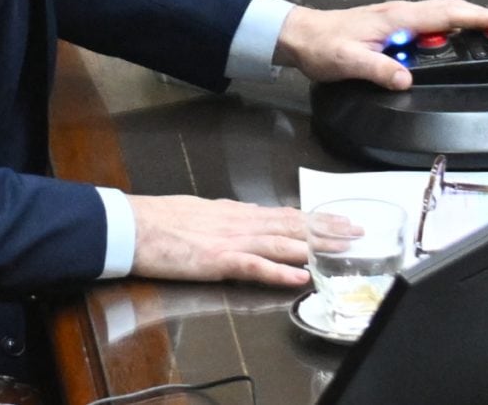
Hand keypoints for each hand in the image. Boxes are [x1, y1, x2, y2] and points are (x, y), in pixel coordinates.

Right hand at [127, 195, 354, 288]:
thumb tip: (250, 215)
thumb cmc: (155, 220)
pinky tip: (301, 276)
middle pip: (291, 226)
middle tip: (358, 231)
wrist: (130, 225)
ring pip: (282, 242)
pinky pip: (255, 267)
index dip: (313, 218)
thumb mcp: (196, 210)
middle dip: (327, 229)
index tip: (338, 219)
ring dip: (316, 246)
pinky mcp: (217, 259)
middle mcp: (238, 223)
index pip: (282, 215)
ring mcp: (230, 241)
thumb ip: (226, 216)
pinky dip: (280, 272)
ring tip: (343, 249)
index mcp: (232, 213)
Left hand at [274, 0, 487, 89]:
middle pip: (450, 11)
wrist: (300, 36)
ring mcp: (396, 20)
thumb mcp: (348, 61)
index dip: (479, 17)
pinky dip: (448, 27)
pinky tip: (453, 40)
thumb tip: (405, 79)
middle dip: (482, 16)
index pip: (447, 14)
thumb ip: (379, 69)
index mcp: (396, 19)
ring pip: (440, 16)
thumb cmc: (320, 44)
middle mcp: (399, 15)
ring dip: (467, 20)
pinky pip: (428, 24)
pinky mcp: (391, 28)